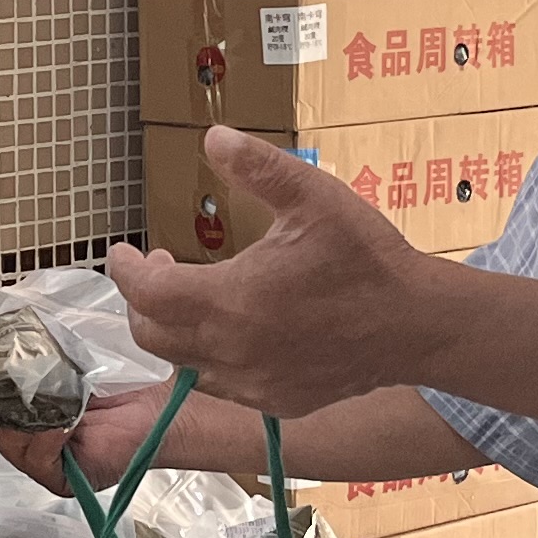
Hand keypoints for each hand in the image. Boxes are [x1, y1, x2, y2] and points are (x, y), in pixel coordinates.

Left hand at [106, 128, 443, 420]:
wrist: (417, 323)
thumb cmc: (366, 258)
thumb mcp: (313, 196)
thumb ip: (257, 167)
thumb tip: (214, 136)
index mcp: (230, 299)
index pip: (147, 292)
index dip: (124, 270)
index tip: (120, 252)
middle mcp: (232, 350)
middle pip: (151, 334)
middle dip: (143, 301)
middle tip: (161, 268)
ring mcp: (253, 382)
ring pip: (184, 364)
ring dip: (175, 330)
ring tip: (197, 296)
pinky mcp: (277, 401)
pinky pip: (222, 385)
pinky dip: (211, 358)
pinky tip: (237, 330)